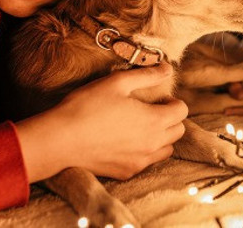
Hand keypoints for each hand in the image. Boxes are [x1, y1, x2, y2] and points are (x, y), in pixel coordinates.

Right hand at [15, 64, 187, 181]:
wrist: (61, 140)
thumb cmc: (87, 106)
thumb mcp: (117, 82)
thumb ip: (147, 75)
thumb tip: (167, 69)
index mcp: (154, 120)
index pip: (182, 111)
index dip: (172, 101)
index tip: (157, 98)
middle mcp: (152, 144)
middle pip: (178, 131)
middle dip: (170, 118)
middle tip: (150, 110)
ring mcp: (140, 161)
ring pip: (166, 150)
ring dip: (161, 137)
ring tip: (140, 126)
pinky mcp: (127, 172)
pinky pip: (147, 162)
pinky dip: (145, 152)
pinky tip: (126, 142)